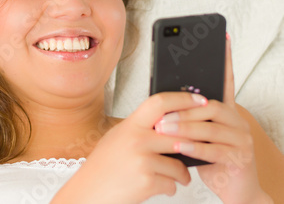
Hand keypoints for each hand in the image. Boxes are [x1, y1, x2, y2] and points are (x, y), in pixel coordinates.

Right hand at [52, 92, 209, 203]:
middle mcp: (136, 139)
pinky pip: (172, 183)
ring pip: (179, 164)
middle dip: (196, 143)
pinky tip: (158, 187)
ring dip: (181, 174)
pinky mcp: (147, 181)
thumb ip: (140, 129)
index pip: (160, 103)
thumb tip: (171, 122)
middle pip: (180, 134)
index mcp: (129, 125)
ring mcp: (142, 160)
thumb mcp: (117, 139)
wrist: (88, 192)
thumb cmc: (102, 168)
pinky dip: (170, 188)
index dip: (183, 99)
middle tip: (204, 147)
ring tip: (173, 177)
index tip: (201, 100)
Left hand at [153, 34, 271, 202]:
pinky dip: (194, 147)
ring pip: (210, 126)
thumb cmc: (211, 159)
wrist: (236, 191)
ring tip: (163, 130)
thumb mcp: (196, 135)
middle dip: (183, 109)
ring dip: (184, 127)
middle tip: (161, 115)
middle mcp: (236, 121)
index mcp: (225, 111)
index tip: (222, 38)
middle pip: (209, 105)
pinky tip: (179, 146)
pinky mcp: (239, 158)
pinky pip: (214, 149)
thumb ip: (187, 118)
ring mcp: (241, 139)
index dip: (225, 60)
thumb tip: (160, 106)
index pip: (225, 81)